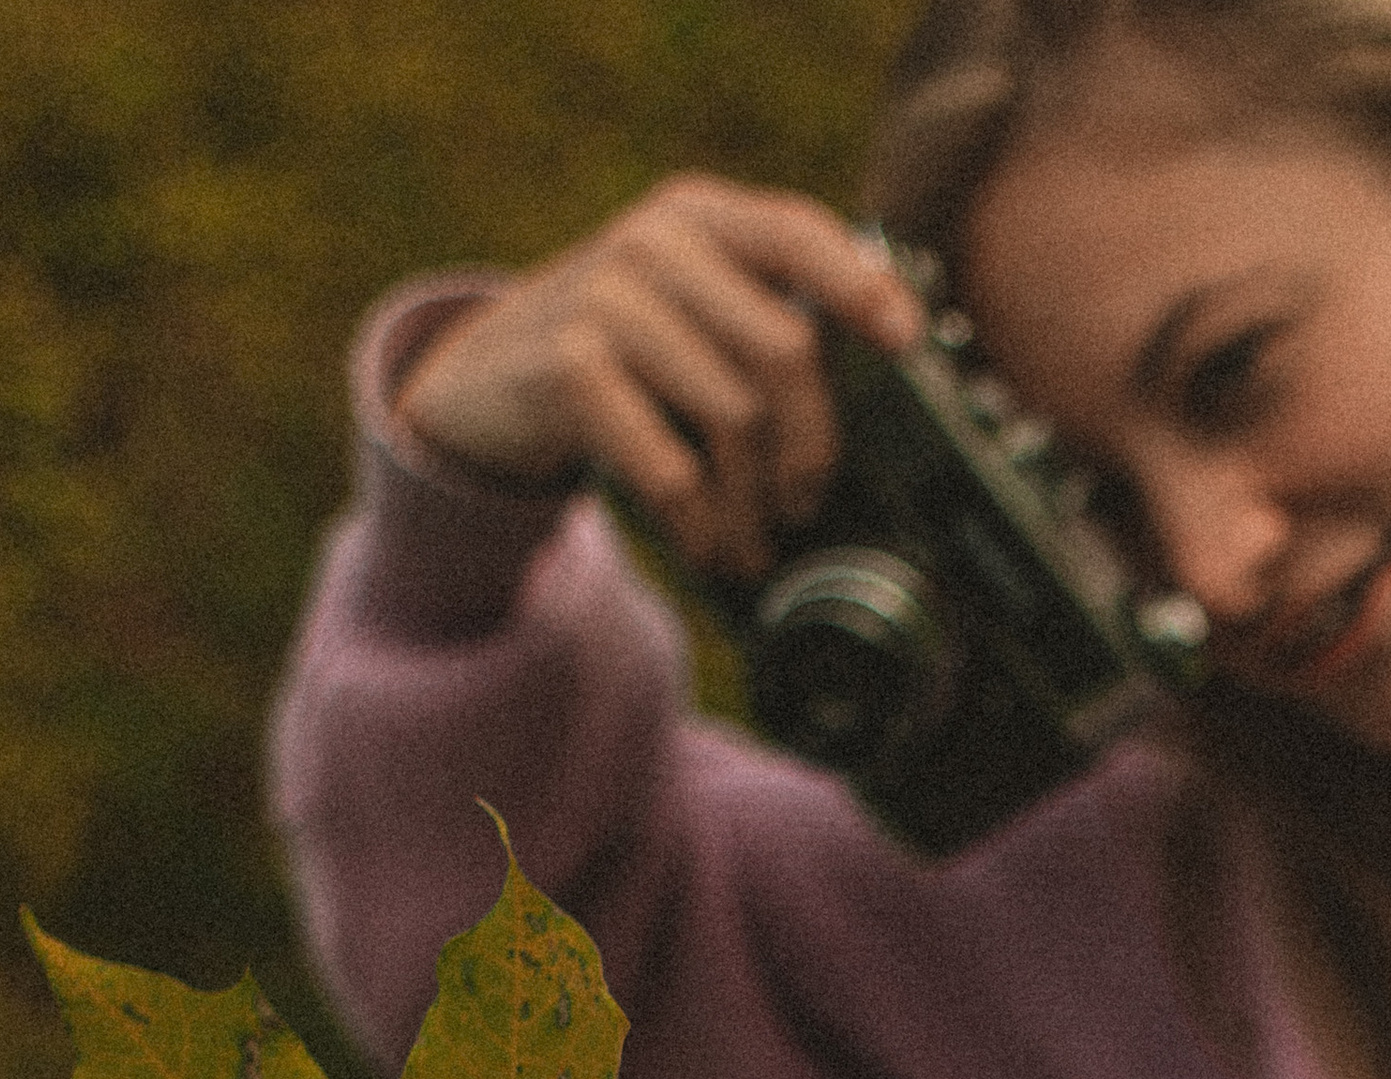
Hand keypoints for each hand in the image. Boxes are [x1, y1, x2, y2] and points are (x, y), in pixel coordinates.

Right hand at [393, 179, 921, 578]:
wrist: (484, 380)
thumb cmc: (618, 357)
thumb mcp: (688, 313)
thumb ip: (764, 321)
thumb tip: (876, 386)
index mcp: (702, 218)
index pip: (798, 231)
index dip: (859, 285)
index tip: (906, 343)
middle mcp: (657, 242)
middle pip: (784, 349)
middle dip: (810, 446)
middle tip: (805, 503)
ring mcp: (607, 298)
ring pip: (734, 416)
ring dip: (755, 504)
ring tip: (752, 544)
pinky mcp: (569, 368)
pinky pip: (670, 466)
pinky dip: (701, 524)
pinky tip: (708, 549)